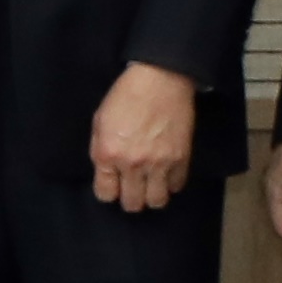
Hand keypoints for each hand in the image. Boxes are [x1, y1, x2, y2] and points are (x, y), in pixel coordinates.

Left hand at [89, 62, 200, 215]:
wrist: (160, 79)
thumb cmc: (125, 96)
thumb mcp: (100, 122)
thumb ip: (100, 150)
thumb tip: (106, 172)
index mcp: (107, 154)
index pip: (106, 194)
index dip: (109, 191)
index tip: (114, 185)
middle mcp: (132, 164)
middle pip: (132, 203)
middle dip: (130, 198)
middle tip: (133, 187)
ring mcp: (159, 163)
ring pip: (157, 201)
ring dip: (152, 195)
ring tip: (151, 184)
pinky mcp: (181, 158)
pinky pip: (176, 186)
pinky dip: (171, 183)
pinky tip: (166, 173)